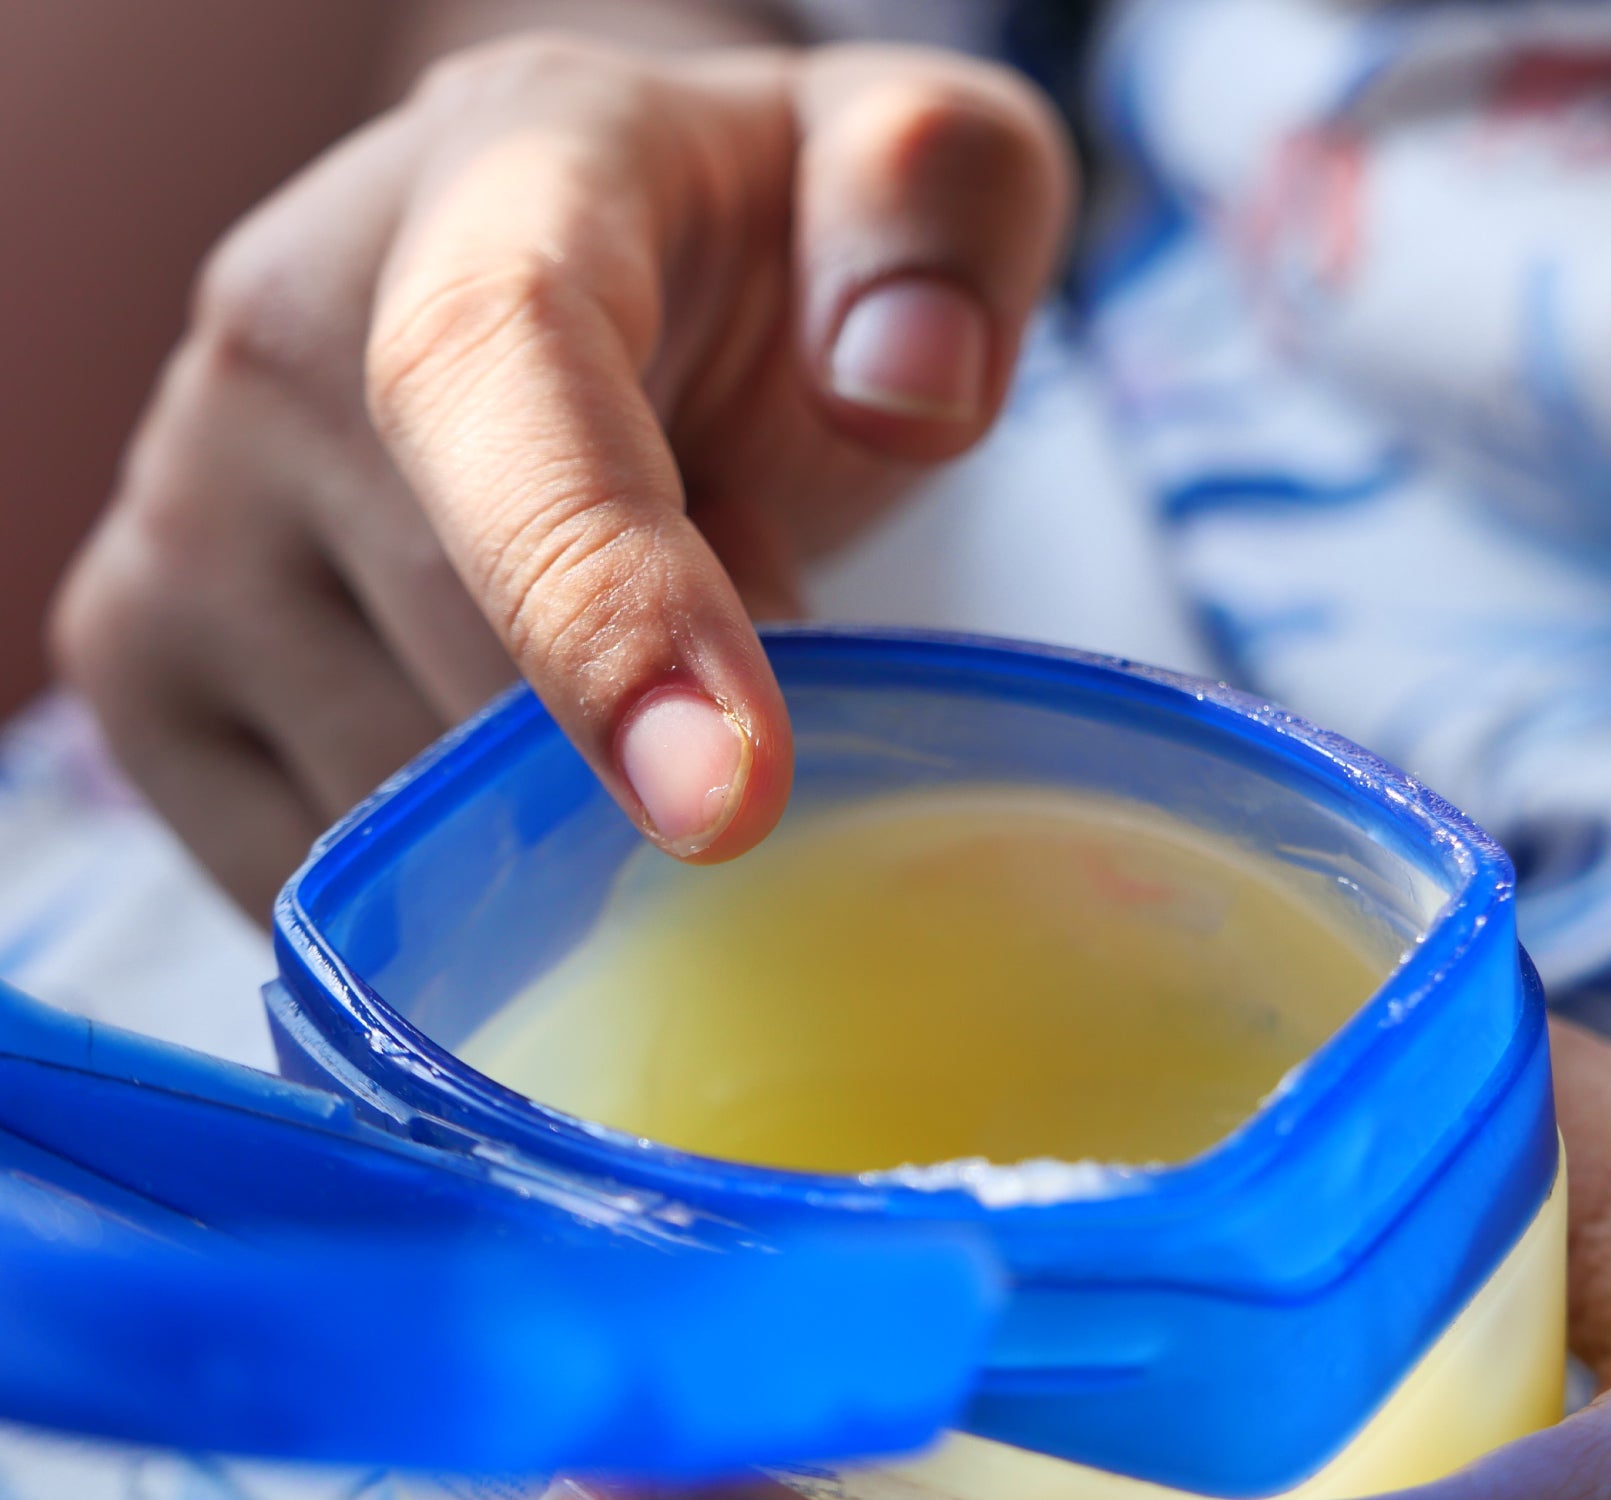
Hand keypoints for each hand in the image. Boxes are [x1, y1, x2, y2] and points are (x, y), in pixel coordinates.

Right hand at [53, 35, 1071, 910]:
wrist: (609, 267)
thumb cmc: (769, 252)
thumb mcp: (923, 175)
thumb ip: (941, 210)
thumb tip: (900, 391)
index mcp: (499, 181)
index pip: (499, 379)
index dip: (601, 605)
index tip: (725, 803)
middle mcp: (284, 331)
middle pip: (462, 659)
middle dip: (654, 743)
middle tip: (743, 667)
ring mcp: (185, 504)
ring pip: (381, 800)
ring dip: (555, 811)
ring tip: (608, 666)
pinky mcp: (140, 650)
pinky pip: (295, 872)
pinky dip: (441, 892)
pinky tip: (514, 777)